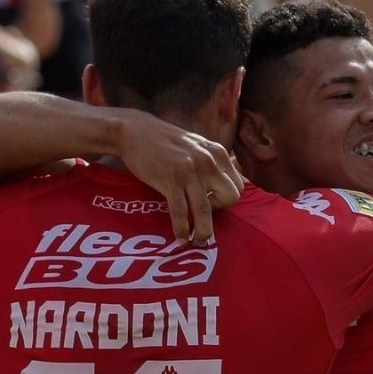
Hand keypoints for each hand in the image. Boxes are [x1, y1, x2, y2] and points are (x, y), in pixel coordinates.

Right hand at [115, 111, 243, 244]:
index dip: (226, 198)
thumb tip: (229, 184)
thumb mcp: (198, 146)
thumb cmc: (166, 142)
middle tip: (203, 215)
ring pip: (206, 211)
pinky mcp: (170, 180)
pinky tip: (179, 238)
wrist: (135, 131)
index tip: (211, 201)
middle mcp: (209, 161)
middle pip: (230, 197)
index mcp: (218, 153)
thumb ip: (213, 162)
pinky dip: (181, 229)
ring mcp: (190, 171)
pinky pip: (181, 212)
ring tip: (198, 242)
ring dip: (204, 232)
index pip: (237, 185)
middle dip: (220, 211)